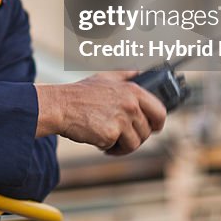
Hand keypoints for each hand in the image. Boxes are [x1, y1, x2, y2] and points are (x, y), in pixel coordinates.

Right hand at [35, 70, 166, 154]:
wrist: (60, 106)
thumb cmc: (80, 93)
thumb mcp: (106, 77)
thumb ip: (126, 74)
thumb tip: (141, 71)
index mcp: (132, 91)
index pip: (160, 112)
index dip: (158, 123)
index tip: (153, 128)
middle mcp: (130, 105)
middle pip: (147, 131)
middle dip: (135, 136)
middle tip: (122, 135)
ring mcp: (121, 120)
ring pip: (135, 143)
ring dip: (123, 145)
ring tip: (110, 139)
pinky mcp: (110, 134)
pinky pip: (118, 149)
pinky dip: (110, 148)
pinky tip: (100, 141)